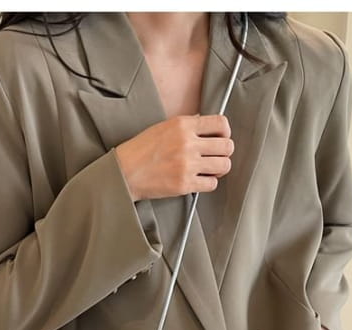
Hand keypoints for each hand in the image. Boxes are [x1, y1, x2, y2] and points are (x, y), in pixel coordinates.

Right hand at [114, 114, 233, 201]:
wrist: (124, 173)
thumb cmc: (139, 151)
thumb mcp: (162, 127)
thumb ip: (185, 125)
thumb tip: (203, 124)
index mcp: (183, 125)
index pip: (220, 123)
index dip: (225, 132)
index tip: (221, 138)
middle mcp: (188, 143)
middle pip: (227, 146)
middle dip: (224, 152)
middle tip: (216, 156)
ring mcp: (187, 164)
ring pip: (223, 166)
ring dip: (219, 169)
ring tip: (210, 170)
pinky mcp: (185, 184)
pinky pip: (212, 184)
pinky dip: (208, 183)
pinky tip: (199, 180)